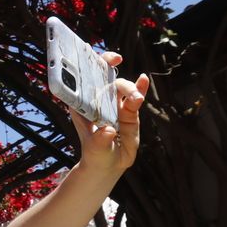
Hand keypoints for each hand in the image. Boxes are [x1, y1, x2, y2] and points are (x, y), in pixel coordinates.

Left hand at [71, 51, 148, 174]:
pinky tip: (144, 80)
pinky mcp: (128, 112)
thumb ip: (100, 140)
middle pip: (105, 79)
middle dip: (116, 77)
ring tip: (137, 100)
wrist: (108, 166)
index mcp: (82, 105)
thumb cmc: (96, 155)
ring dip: (130, 89)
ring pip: (121, 87)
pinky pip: (135, 97)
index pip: (84, 79)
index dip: (92, 65)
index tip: (102, 60)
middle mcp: (98, 101)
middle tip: (128, 89)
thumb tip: (108, 132)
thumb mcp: (95, 149)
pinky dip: (140, 88)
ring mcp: (114, 105)